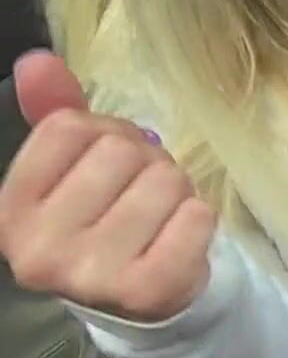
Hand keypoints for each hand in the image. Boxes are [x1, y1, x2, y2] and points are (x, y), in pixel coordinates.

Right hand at [0, 51, 215, 322]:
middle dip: (145, 161)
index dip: (102, 133)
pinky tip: (177, 238)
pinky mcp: (149, 291)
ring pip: (165, 181)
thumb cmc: (103, 218)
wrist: (138, 297)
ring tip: (159, 216)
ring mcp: (92, 276)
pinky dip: (198, 218)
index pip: (68, 128)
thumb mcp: (71, 167)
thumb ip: (54, 111)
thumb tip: (36, 60)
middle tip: (140, 192)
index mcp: (11, 213)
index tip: (104, 164)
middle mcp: (39, 251)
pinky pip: (197, 217)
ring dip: (175, 189)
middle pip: (121, 151)